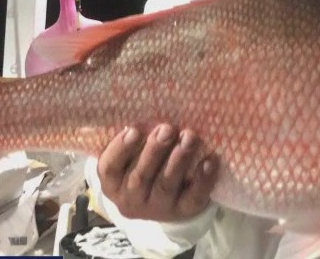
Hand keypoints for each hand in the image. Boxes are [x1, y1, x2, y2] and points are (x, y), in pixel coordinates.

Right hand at [98, 124, 218, 221]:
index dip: (120, 148)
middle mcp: (132, 199)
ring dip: (179, 160)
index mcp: (113, 183)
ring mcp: (158, 208)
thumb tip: (144, 107)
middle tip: (167, 129)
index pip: (110, 167)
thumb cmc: (143, 166)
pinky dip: (203, 179)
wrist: (164, 202)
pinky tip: (210, 160)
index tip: (134, 129)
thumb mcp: (130, 157)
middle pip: (140, 176)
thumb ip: (134, 138)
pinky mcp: (183, 212)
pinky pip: (193, 198)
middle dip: (154, 151)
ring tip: (189, 137)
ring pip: (166, 186)